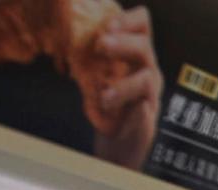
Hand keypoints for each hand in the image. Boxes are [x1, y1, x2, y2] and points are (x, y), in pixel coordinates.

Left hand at [84, 10, 159, 170]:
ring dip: (124, 85)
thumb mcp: (96, 72)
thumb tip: (67, 32)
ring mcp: (150, 96)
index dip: (128, 20)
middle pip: (145, 47)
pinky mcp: (148, 120)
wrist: (117, 142)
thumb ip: (90, 54)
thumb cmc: (107, 104)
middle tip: (101, 45)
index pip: (142, 26)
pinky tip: (128, 109)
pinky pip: (146, 111)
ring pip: (146, 80)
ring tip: (105, 96)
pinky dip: (136, 109)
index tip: (107, 25)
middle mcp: (147, 71)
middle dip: (123, 44)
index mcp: (135, 55)